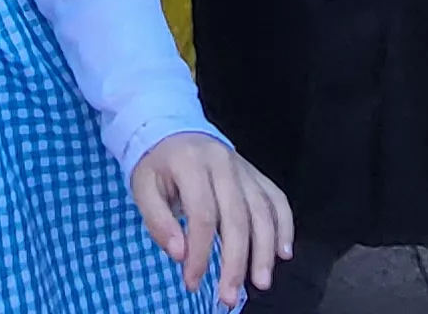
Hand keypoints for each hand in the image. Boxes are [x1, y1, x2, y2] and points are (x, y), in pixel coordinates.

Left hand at [130, 131, 293, 305]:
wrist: (174, 132)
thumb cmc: (158, 167)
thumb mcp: (142, 189)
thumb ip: (158, 222)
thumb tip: (180, 254)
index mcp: (191, 163)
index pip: (202, 215)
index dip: (200, 253)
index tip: (192, 282)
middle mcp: (223, 163)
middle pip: (237, 217)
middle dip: (236, 261)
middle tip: (230, 296)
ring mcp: (244, 168)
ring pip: (262, 211)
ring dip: (264, 251)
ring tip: (261, 282)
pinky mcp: (256, 174)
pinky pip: (276, 199)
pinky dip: (284, 226)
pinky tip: (283, 252)